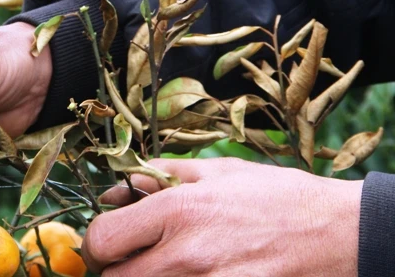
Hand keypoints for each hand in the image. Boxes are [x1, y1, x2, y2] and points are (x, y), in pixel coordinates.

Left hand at [82, 158, 361, 276]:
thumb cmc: (278, 197)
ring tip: (169, 264)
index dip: (98, 244)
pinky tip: (197, 274)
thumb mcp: (217, 172)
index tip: (110, 243)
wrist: (341, 234)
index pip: (102, 240)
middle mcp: (187, 254)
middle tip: (134, 258)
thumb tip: (116, 189)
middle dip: (118, 269)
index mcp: (178, 210)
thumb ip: (158, 177)